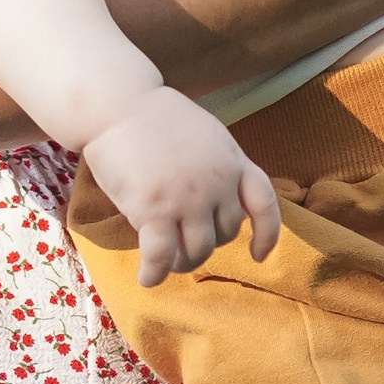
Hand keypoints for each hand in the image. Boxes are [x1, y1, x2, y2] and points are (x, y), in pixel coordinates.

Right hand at [85, 93, 282, 288]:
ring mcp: (187, 198)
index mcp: (232, 160)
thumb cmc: (155, 118)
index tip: (258, 255)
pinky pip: (161, 256)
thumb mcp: (206, 134)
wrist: (117, 105)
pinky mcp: (154, 210)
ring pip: (197, 252)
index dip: (267, 235)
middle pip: (225, 234)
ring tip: (167, 261)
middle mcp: (217, 183)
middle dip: (206, 243)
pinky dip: (155, 273)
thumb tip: (224, 200)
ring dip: (183, 263)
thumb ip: (220, 165)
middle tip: (184, 242)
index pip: (264, 205)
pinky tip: (146, 278)